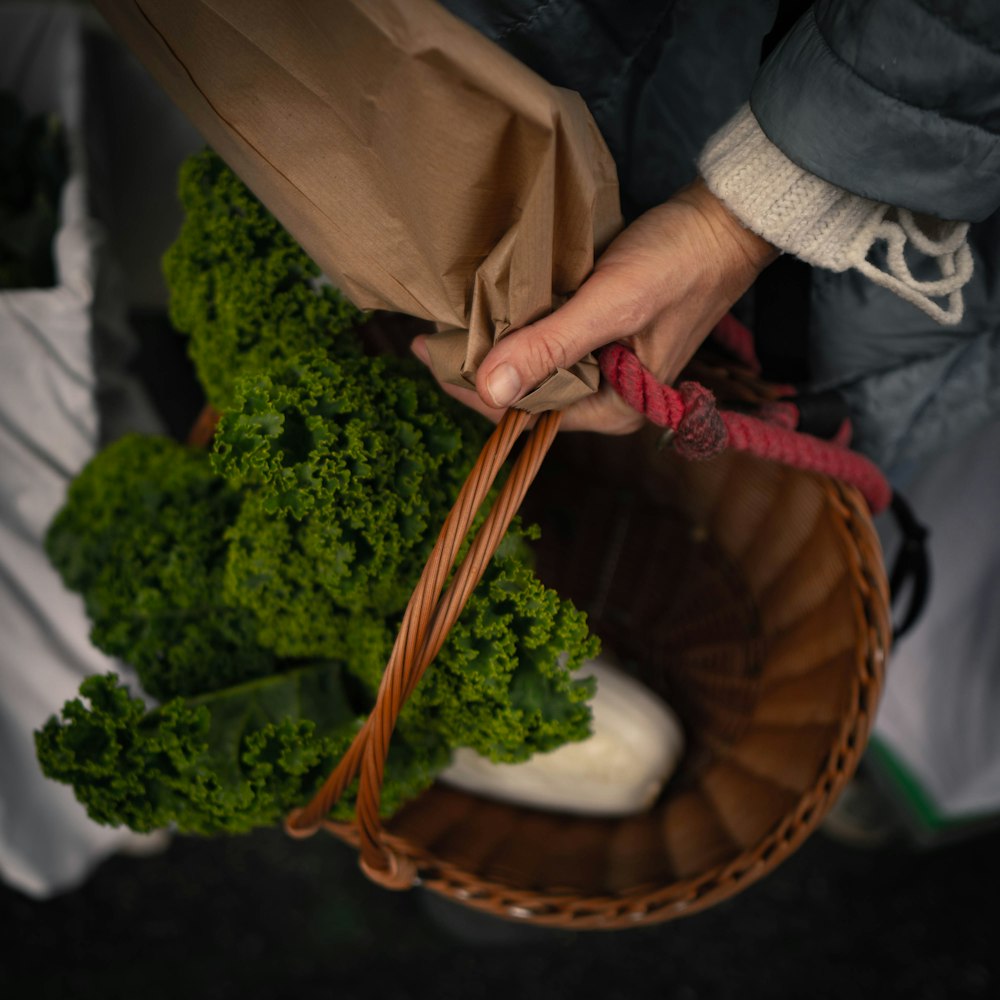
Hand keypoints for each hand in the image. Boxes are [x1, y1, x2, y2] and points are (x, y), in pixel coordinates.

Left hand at [411, 178, 777, 432]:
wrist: (724, 221)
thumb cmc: (677, 263)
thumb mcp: (610, 304)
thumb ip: (550, 347)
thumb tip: (489, 389)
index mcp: (613, 411)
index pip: (525, 411)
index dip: (472, 387)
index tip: (428, 354)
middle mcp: (608, 399)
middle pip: (528, 391)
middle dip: (481, 367)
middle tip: (432, 333)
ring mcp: (607, 369)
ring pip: (536, 365)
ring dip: (499, 344)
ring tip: (451, 320)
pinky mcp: (604, 338)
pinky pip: (551, 341)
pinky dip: (522, 326)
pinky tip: (493, 308)